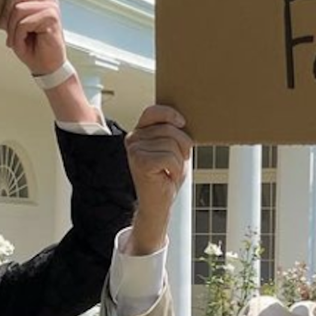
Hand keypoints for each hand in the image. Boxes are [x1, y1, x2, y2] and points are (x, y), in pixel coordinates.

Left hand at [0, 0, 65, 75]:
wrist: (45, 65)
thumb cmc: (31, 45)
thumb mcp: (16, 26)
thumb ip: (12, 10)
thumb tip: (6, 1)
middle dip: (7, 16)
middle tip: (11, 33)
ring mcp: (51, 6)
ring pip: (18, 9)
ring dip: (12, 30)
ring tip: (19, 40)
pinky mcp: (51, 17)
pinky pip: (24, 21)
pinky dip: (19, 36)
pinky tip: (27, 42)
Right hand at [125, 106, 192, 253]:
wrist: (158, 204)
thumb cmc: (166, 176)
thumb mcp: (172, 149)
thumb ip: (172, 133)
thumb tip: (182, 120)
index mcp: (139, 133)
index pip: (153, 112)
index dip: (170, 114)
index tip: (182, 123)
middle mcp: (133, 139)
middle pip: (168, 129)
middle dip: (182, 145)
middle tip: (177, 162)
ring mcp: (134, 150)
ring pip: (171, 144)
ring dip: (178, 161)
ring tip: (169, 171)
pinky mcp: (140, 162)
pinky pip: (169, 158)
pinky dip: (175, 169)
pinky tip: (167, 176)